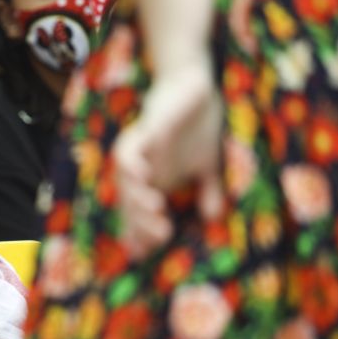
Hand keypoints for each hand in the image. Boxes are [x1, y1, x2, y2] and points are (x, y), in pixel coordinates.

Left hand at [114, 62, 223, 259]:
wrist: (195, 84)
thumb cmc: (198, 124)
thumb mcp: (207, 164)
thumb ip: (206, 191)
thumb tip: (213, 220)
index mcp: (152, 180)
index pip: (138, 214)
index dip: (139, 234)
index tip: (149, 255)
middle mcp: (140, 168)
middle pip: (128, 202)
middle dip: (140, 223)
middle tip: (160, 236)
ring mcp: (139, 149)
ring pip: (124, 180)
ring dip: (136, 199)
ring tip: (156, 213)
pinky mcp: (144, 129)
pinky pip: (130, 150)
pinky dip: (133, 167)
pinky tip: (146, 180)